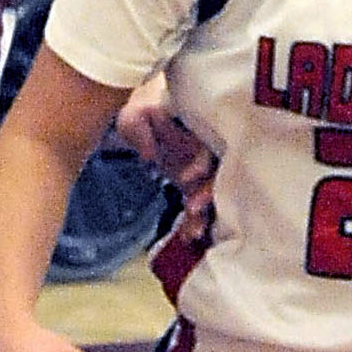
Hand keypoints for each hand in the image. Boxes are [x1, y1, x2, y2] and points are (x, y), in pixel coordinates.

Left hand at [116, 76, 216, 225]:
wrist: (143, 124)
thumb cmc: (143, 114)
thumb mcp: (136, 115)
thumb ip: (139, 127)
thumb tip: (148, 155)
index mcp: (197, 133)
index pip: (206, 147)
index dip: (200, 164)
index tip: (185, 178)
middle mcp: (204, 154)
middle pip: (215, 175)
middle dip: (207, 194)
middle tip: (193, 209)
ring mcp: (201, 174)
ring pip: (209, 196)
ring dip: (204, 215)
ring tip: (193, 233)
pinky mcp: (193, 189)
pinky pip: (199, 208)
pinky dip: (194, 223)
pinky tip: (188, 237)